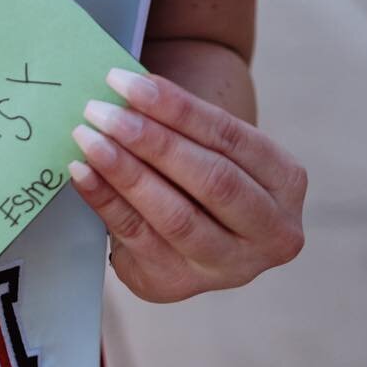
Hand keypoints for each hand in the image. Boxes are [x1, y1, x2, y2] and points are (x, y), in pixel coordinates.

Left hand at [67, 67, 306, 302]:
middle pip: (212, 181)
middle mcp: (270, 231)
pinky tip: (81, 172)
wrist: (193, 220)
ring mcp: (228, 267)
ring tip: (88, 138)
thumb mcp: (208, 141)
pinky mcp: (180, 285)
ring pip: (177, 217)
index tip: (125, 81)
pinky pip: (139, 239)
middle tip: (101, 111)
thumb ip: (178, 119)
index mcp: (285, 181)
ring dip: (126, 173)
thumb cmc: (198, 162)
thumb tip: (122, 86)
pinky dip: (106, 201)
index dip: (176, 107)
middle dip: (151, 142)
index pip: (230, 136)